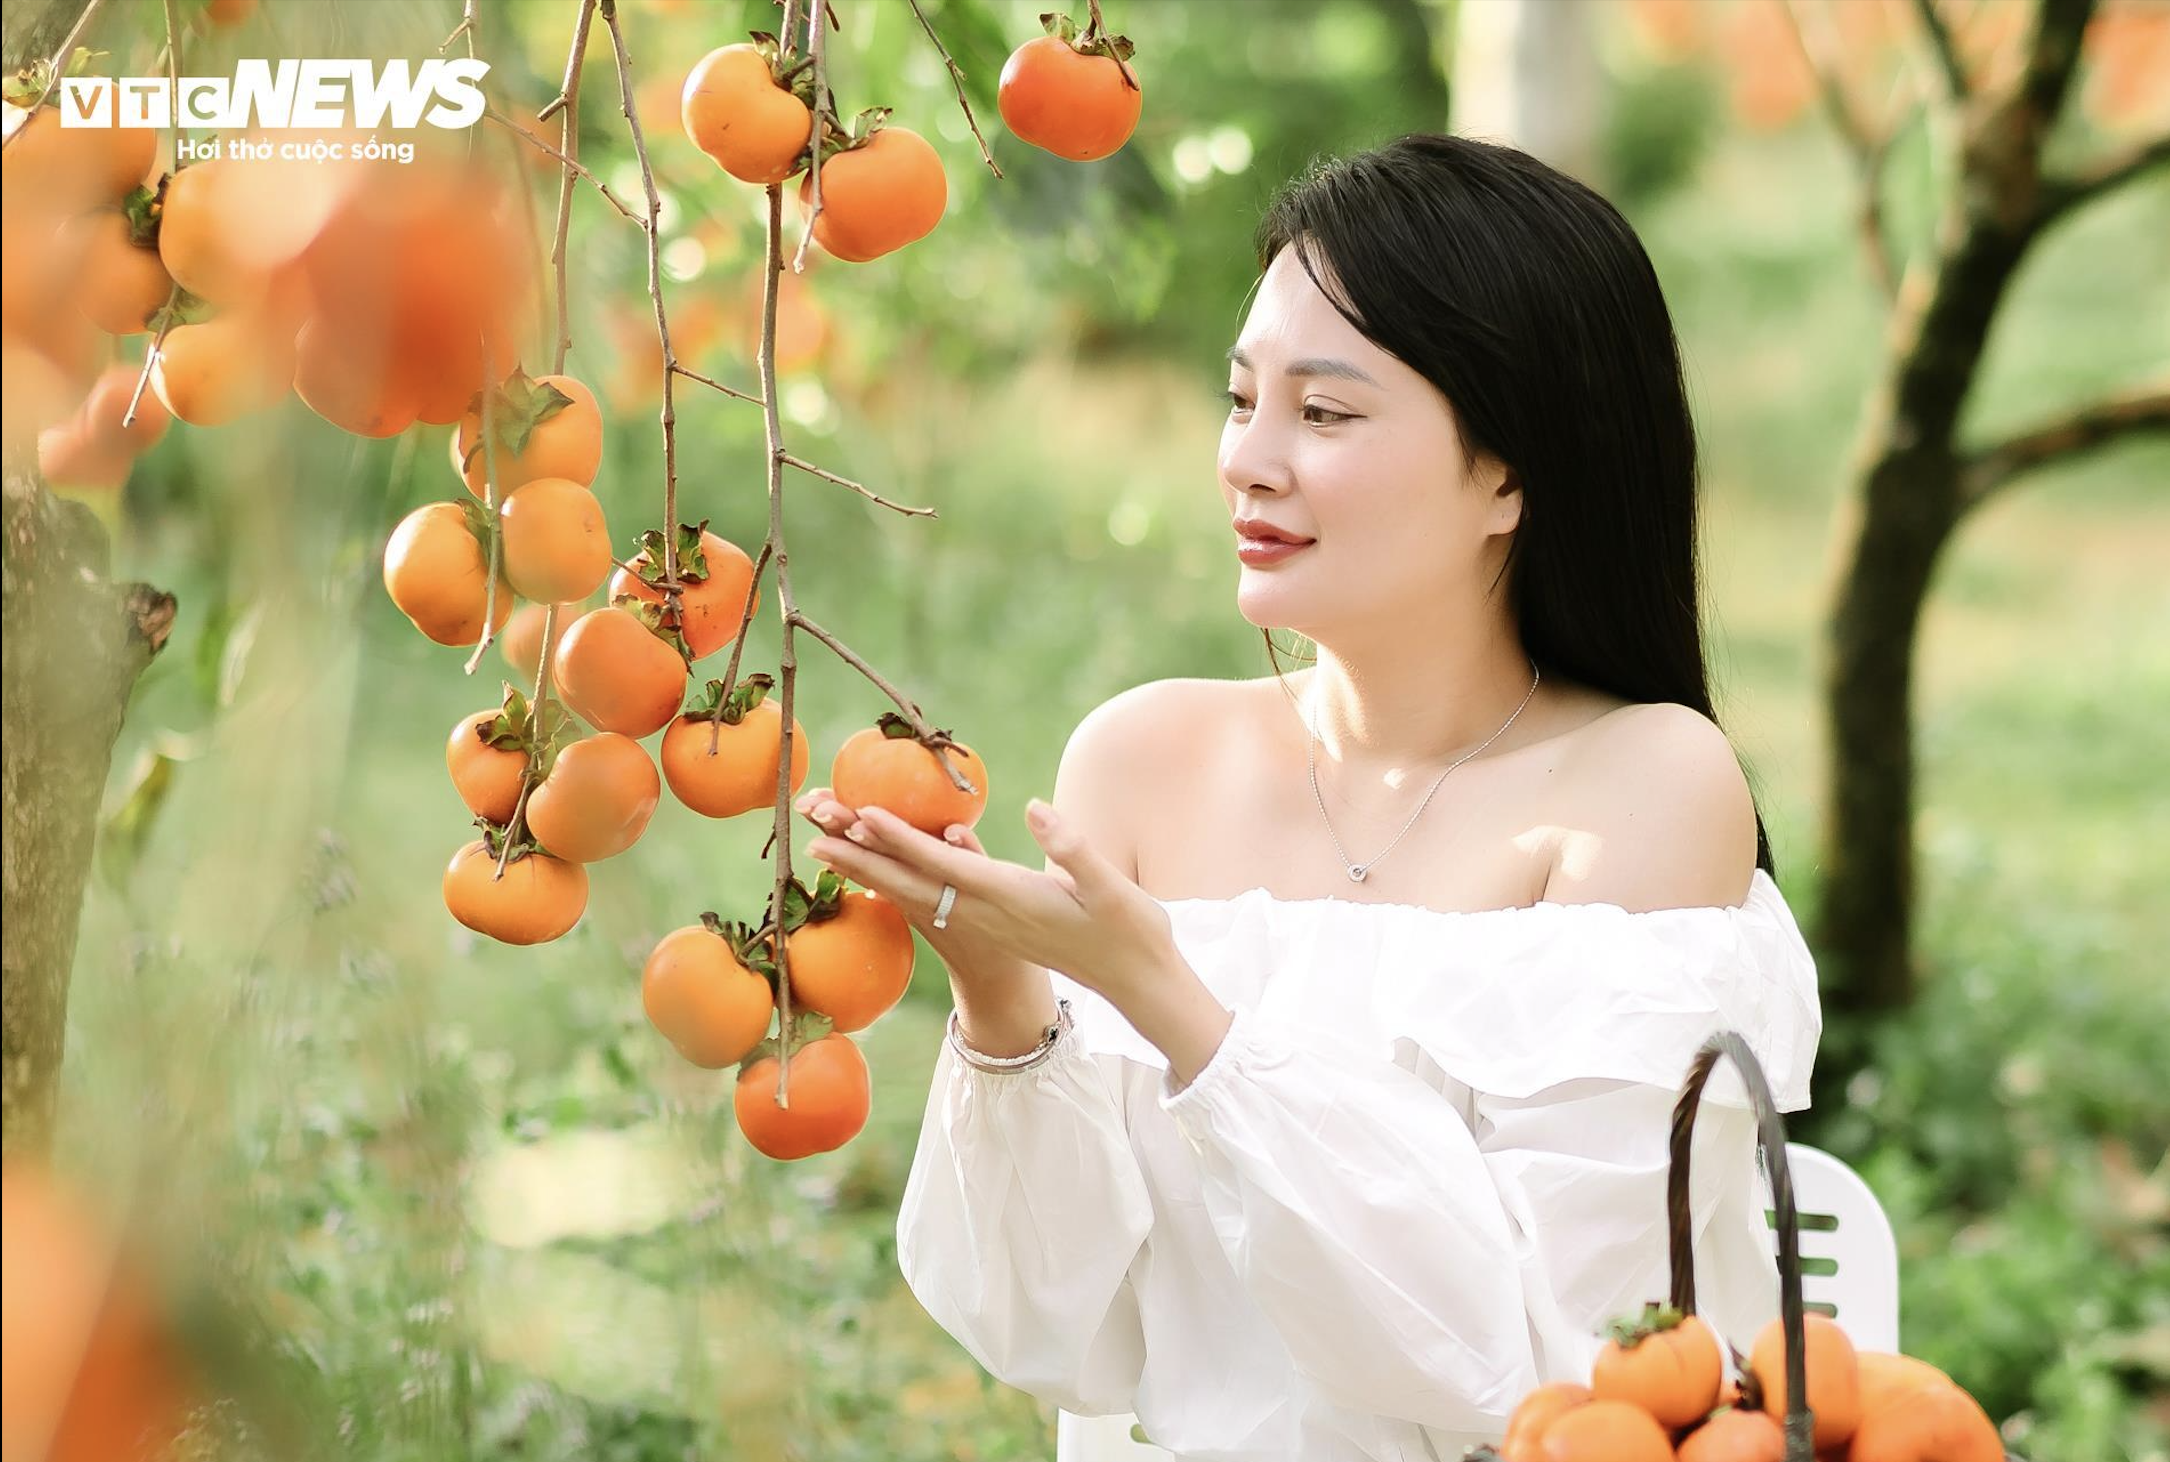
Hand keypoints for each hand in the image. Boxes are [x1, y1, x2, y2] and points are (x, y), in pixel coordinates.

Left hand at [802, 796, 1177, 1001]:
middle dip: (858, 853)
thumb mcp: (1112, 888)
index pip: (943, 865)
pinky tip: (872, 871)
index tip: (861, 815)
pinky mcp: (986, 927)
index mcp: (1009, 899)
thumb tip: (1036, 809)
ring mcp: (982, 925)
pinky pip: (926, 901)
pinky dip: (892, 882)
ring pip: (910, 893)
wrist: (1134, 983)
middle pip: (908, 881)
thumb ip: (1073, 848)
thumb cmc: (1128, 932)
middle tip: (810, 826)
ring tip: (822, 844)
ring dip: (865, 868)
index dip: (902, 839)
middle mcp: (984, 914)